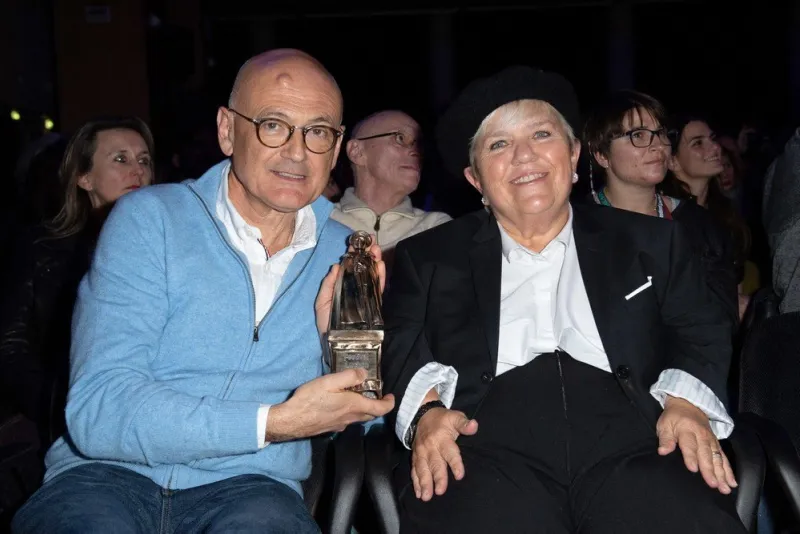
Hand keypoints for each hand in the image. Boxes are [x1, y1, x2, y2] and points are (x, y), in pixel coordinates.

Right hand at [267, 368, 394, 441]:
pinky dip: (350, 412)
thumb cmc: (309, 399)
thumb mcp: (329, 381)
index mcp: (354, 406)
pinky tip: (340, 405)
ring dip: (364, 408)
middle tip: (376, 394)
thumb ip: (349, 377)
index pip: (380, 409)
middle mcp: (350, 418)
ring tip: (359, 396)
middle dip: (377, 405)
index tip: (391, 396)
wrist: (291, 421)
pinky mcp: (331, 428)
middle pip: (371, 414)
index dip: (389, 403)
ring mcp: (340, 425)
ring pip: (359, 418)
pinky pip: (347, 421)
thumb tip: (364, 374)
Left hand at [315, 235, 384, 335]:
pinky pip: (380, 288)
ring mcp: (367, 296)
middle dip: (367, 253)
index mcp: (343, 286)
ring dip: (376, 261)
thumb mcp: (322, 303)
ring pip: (374, 274)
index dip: (353, 253)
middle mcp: (356, 288)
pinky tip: (381, 265)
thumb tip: (336, 266)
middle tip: (370, 242)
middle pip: (364, 267)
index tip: (356, 241)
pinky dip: (382, 276)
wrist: (339, 346)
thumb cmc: (327, 326)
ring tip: (376, 250)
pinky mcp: (376, 305)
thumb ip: (328, 285)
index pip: (349, 266)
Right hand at [412, 407, 477, 500]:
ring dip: (424, 483)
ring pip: (422, 469)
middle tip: (440, 491)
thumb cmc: (442, 419)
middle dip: (438, 478)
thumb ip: (464, 423)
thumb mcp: (455, 416)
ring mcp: (421, 453)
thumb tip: (474, 425)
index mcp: (442, 438)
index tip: (459, 475)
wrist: (421, 415)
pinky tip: (419, 493)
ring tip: (427, 496)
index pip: (450, 452)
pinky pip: (414, 470)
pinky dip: (416, 482)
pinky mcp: (415, 457)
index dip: (455, 463)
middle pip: (435, 464)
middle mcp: (430, 447)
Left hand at [656, 395, 736, 493]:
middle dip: (710, 470)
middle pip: (706, 454)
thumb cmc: (674, 418)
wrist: (688, 405)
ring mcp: (711, 440)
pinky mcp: (716, 444)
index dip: (691, 457)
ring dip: (722, 473)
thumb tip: (663, 451)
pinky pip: (724, 458)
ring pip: (718, 458)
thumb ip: (665, 439)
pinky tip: (732, 482)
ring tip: (725, 488)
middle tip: (713, 484)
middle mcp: (702, 436)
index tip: (693, 469)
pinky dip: (729, 470)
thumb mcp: (665, 424)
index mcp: (687, 430)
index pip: (689, 445)